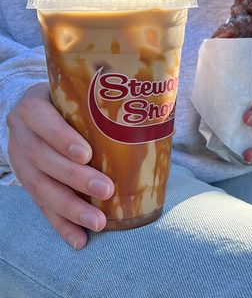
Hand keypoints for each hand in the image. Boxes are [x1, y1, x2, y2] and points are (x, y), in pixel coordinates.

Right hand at [7, 83, 113, 249]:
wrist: (38, 113)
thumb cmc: (69, 101)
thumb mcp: (76, 93)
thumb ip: (98, 102)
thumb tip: (149, 115)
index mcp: (33, 106)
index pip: (42, 120)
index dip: (61, 138)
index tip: (87, 154)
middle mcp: (22, 134)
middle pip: (43, 159)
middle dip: (75, 178)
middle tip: (106, 190)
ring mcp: (21, 161)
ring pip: (40, 188)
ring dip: (70, 209)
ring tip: (97, 222)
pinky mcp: (27, 182)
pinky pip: (41, 206)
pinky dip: (61, 224)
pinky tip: (79, 239)